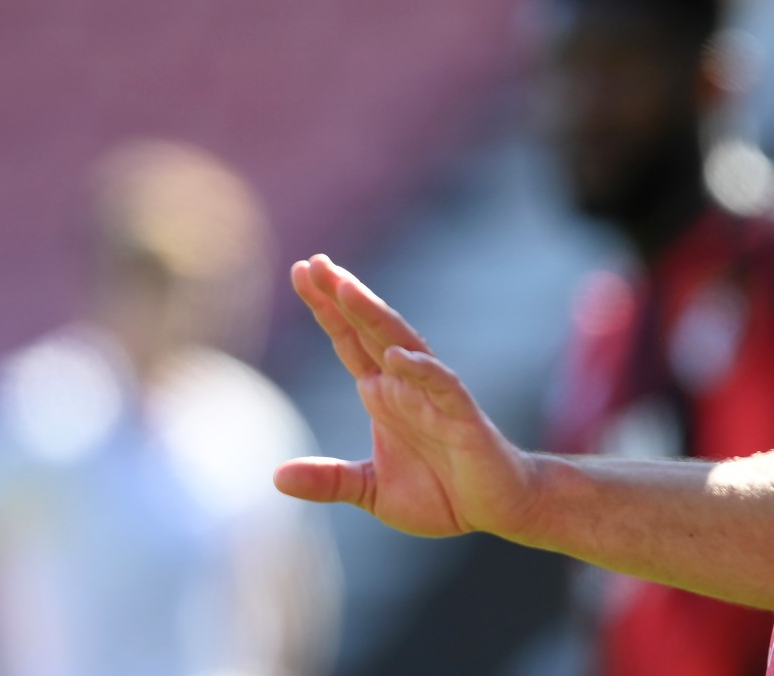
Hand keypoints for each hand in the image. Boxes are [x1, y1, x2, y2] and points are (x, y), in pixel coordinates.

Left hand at [272, 255, 538, 538]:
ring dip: (374, 317)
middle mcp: (406, 386)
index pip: (350, 341)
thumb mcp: (372, 491)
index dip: (327, 309)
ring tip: (345, 289)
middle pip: (370, 330)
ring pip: (403, 345)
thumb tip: (277, 477)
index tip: (300, 272)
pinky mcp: (462, 418)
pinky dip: (421, 370)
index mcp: (384, 395)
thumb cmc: (441, 494)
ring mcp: (434, 397)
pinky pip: (442, 387)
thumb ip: (330, 479)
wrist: (497, 510)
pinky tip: (397, 356)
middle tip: (314, 263)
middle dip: (343, 296)